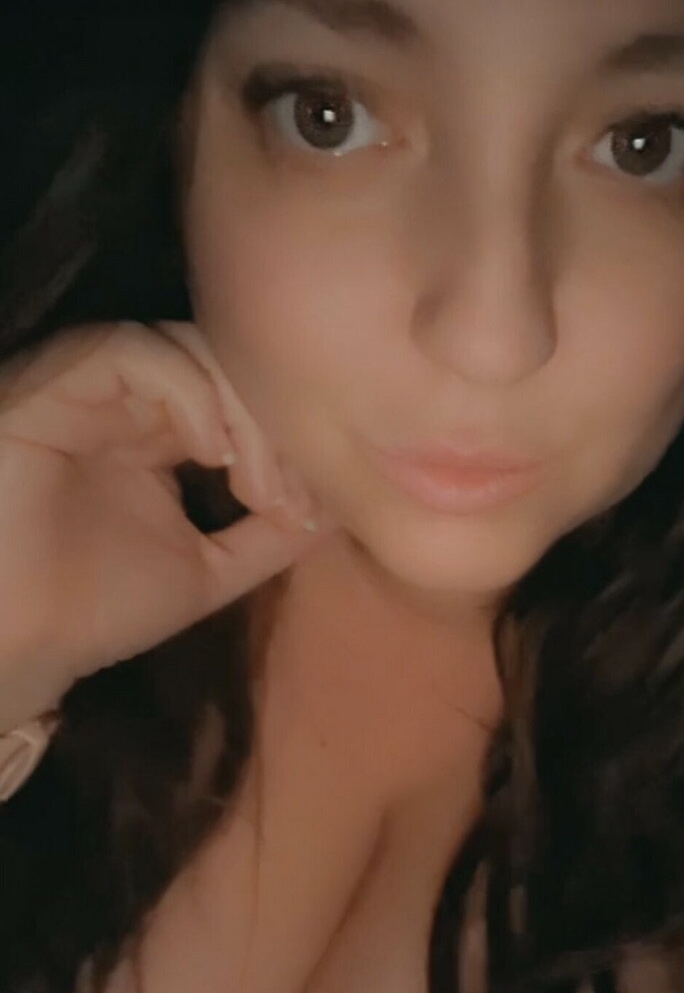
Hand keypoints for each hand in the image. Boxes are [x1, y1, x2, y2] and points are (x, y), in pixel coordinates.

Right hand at [0, 318, 337, 706]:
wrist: (12, 646)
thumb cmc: (94, 612)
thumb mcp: (209, 571)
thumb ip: (271, 537)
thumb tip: (342, 509)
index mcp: (157, 435)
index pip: (241, 394)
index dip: (287, 435)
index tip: (308, 505)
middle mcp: (123, 401)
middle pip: (224, 361)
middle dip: (272, 420)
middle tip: (285, 491)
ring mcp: (86, 388)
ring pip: (186, 346)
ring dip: (239, 406)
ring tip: (251, 480)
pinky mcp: (48, 384)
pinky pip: (129, 349)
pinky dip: (186, 389)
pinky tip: (209, 448)